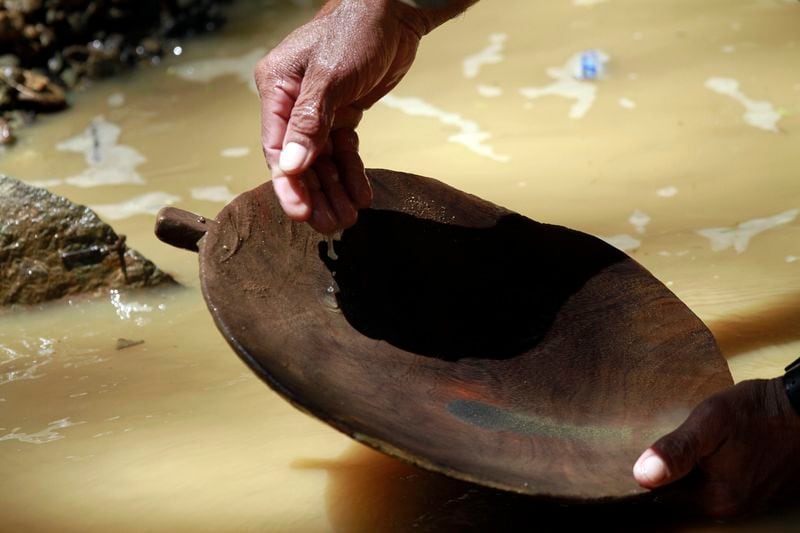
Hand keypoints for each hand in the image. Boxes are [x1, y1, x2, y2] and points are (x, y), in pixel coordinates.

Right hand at [254, 0, 424, 233]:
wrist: (395, 9)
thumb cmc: (357, 30)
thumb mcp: (331, 76)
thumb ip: (311, 121)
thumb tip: (291, 167)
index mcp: (277, 89)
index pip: (277, 148)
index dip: (289, 185)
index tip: (302, 215)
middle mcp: (293, 103)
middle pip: (299, 161)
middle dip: (315, 195)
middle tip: (333, 226)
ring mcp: (318, 111)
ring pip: (321, 161)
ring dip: (334, 190)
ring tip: (349, 218)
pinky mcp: (342, 114)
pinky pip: (342, 152)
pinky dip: (351, 172)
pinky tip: (362, 194)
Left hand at [633, 377, 799, 518]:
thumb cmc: (757, 412)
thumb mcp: (710, 421)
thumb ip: (677, 450)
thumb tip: (643, 475)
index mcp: (718, 500)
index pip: (665, 497)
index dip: (652, 473)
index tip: (648, 451)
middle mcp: (734, 509)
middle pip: (683, 495)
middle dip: (673, 471)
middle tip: (671, 442)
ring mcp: (749, 501)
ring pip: (702, 488)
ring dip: (692, 469)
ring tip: (691, 443)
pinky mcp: (758, 490)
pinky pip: (721, 483)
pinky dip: (712, 468)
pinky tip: (712, 448)